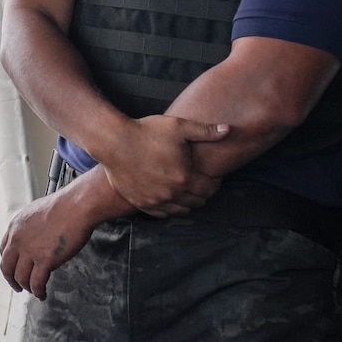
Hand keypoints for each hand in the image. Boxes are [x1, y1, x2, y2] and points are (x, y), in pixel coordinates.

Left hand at [0, 187, 102, 300]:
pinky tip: (42, 294)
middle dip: (11, 280)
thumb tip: (34, 234)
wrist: (75, 207)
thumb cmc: (63, 206)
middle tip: (17, 286)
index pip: (4, 250)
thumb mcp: (35, 212)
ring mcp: (30, 251)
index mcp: (15, 227)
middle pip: (7, 267)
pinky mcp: (44, 260)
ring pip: (20, 277)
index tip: (13, 268)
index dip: (8, 263)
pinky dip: (38, 291)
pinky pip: (36, 282)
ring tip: (33, 291)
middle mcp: (18, 240)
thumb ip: (30, 226)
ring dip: (26, 287)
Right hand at [98, 115, 227, 215]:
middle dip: (202, 193)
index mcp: (184, 177)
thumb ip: (205, 131)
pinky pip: (161, 214)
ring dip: (186, 202)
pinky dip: (168, 208)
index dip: (214, 182)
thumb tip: (228, 129)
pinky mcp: (141, 203)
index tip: (211, 175)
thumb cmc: (146, 132)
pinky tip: (168, 196)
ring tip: (184, 189)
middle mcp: (172, 194)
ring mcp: (155, 200)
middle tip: (199, 182)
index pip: (209, 188)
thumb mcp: (178, 127)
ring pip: (181, 210)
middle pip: (197, 202)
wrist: (113, 141)